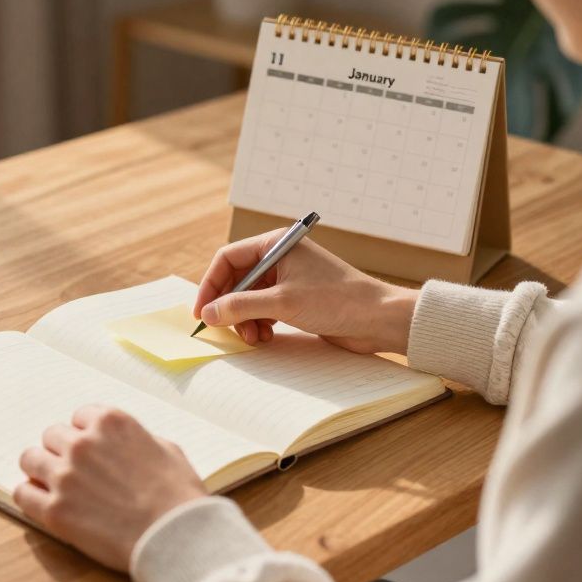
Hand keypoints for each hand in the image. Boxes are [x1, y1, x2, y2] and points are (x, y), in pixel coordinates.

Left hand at [14, 405, 207, 570]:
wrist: (174, 537)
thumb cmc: (179, 497)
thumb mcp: (168, 450)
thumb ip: (137, 439)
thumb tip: (124, 445)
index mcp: (111, 422)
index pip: (80, 417)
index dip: (86, 435)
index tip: (92, 450)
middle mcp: (83, 443)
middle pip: (52, 436)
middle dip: (62, 451)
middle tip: (74, 471)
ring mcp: (65, 476)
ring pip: (30, 459)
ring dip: (41, 470)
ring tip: (53, 485)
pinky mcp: (54, 510)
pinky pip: (22, 494)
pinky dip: (29, 496)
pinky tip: (41, 502)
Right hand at [194, 232, 417, 353]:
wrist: (379, 319)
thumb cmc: (336, 300)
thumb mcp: (282, 302)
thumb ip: (240, 306)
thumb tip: (207, 314)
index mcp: (276, 245)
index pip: (228, 259)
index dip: (210, 285)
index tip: (202, 312)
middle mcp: (280, 258)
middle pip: (237, 280)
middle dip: (229, 307)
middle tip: (226, 330)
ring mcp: (289, 279)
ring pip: (249, 298)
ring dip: (245, 320)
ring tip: (254, 337)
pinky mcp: (297, 299)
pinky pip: (265, 309)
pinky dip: (260, 324)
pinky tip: (266, 337)